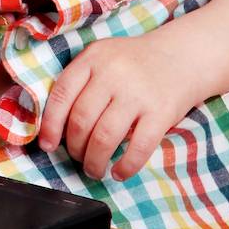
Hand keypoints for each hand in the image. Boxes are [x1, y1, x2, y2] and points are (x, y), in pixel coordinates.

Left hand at [37, 33, 197, 181]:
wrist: (181, 56)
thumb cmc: (134, 63)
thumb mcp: (103, 58)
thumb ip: (81, 82)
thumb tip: (57, 127)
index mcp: (93, 58)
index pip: (62, 94)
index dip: (51, 125)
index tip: (47, 145)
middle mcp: (113, 73)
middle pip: (81, 120)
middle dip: (74, 148)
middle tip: (77, 157)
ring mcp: (138, 93)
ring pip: (104, 137)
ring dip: (94, 161)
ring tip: (94, 169)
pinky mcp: (161, 112)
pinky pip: (138, 147)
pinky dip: (125, 166)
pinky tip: (119, 172)